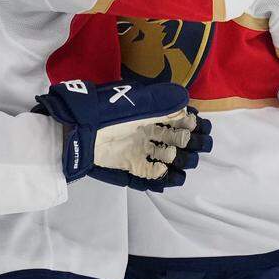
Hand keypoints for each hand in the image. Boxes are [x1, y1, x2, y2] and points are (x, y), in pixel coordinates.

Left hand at [34, 80, 211, 191]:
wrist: (79, 132)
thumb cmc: (108, 113)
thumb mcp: (136, 101)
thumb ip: (162, 100)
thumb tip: (186, 99)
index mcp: (154, 113)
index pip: (183, 119)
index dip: (195, 123)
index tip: (199, 126)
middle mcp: (151, 132)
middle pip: (182, 140)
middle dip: (193, 143)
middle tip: (190, 143)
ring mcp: (143, 152)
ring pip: (172, 160)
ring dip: (182, 161)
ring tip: (176, 159)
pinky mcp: (133, 169)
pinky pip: (155, 177)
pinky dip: (166, 178)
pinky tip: (170, 176)